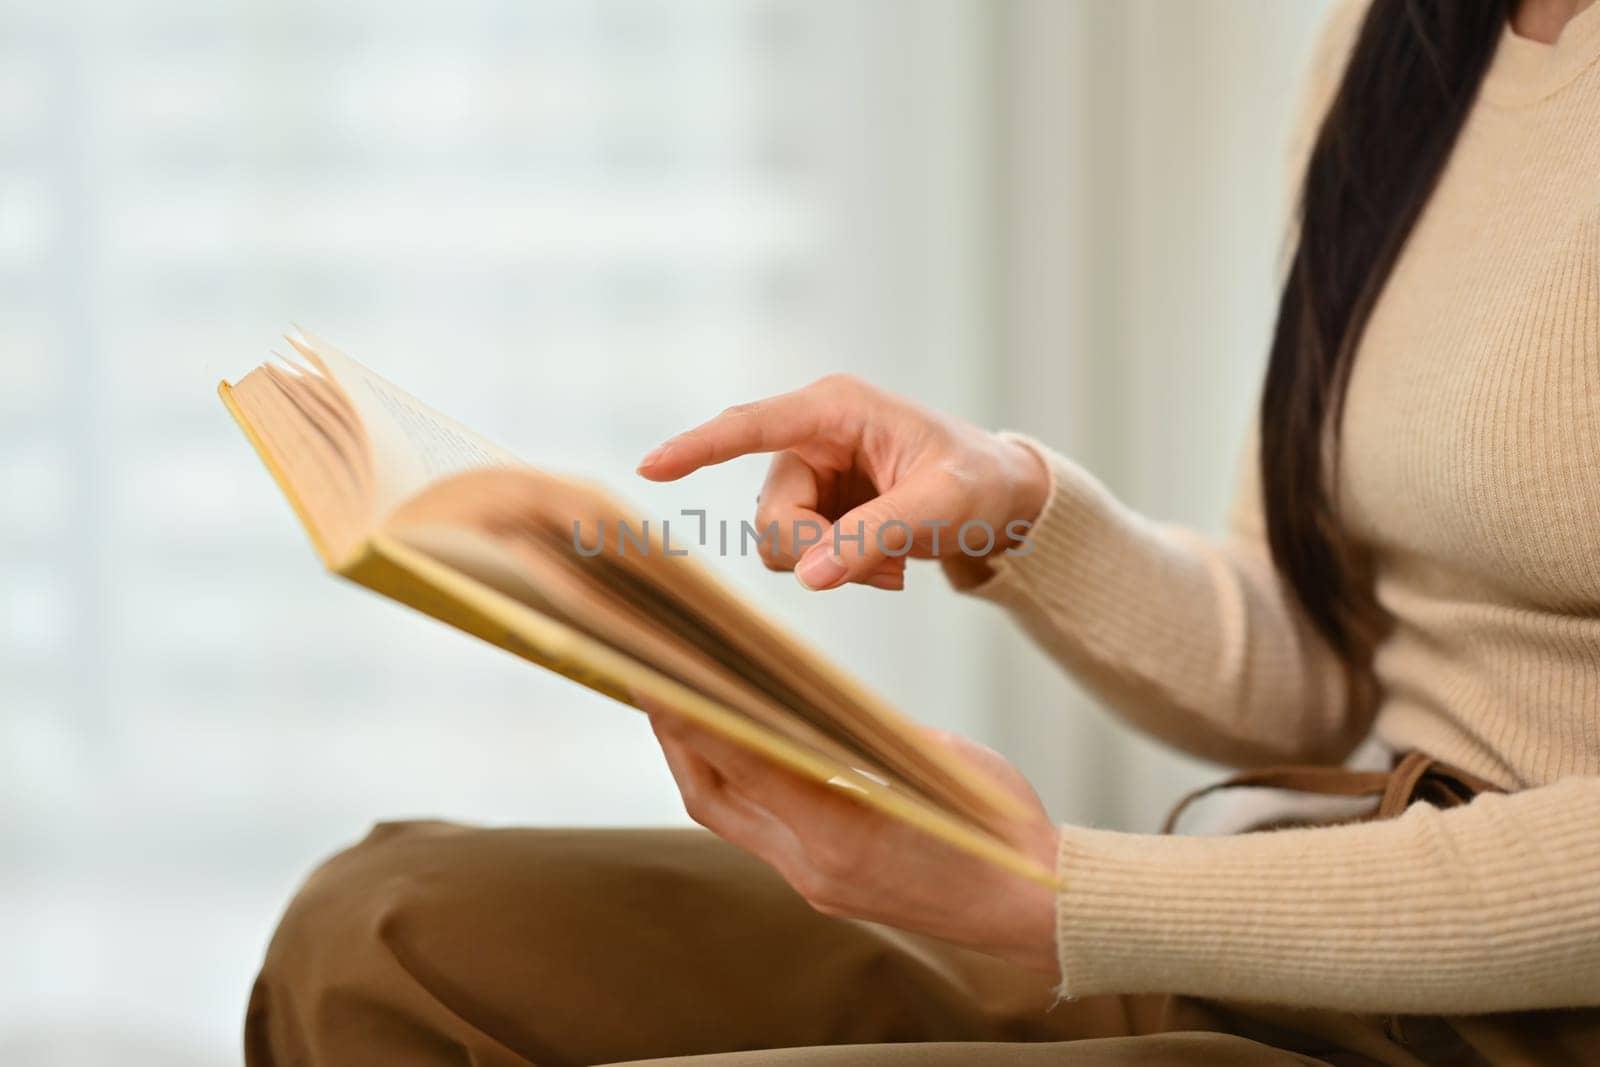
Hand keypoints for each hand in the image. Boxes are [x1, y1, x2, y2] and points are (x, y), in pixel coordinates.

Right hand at [637, 375, 1048, 590]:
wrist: (1002, 499)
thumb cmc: (980, 483)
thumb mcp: (941, 506)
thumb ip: (875, 536)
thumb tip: (807, 577)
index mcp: (836, 409)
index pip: (753, 425)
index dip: (699, 447)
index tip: (651, 466)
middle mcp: (811, 435)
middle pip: (770, 512)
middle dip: (815, 552)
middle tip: (883, 568)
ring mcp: (810, 474)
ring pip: (779, 541)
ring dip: (832, 565)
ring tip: (893, 565)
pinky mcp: (815, 507)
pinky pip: (799, 555)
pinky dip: (839, 570)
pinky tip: (886, 565)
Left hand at [643, 701, 1061, 976]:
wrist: (1032, 908)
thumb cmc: (997, 828)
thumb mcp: (933, 756)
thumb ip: (863, 731)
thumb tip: (805, 697)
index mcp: (843, 832)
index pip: (745, 765)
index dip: (694, 719)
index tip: (656, 676)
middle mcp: (816, 867)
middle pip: (714, 798)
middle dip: (676, 738)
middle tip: (653, 681)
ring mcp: (816, 883)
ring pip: (730, 818)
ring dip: (702, 764)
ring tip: (685, 707)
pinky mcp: (823, 888)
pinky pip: (762, 834)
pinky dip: (743, 788)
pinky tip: (743, 751)